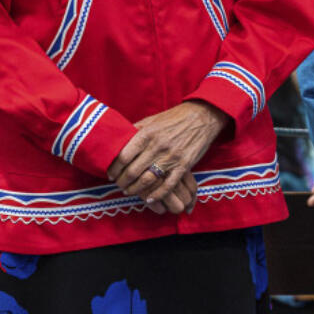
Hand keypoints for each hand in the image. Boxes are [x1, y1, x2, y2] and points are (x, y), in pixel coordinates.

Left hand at [107, 101, 226, 210]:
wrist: (203, 116)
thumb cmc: (174, 117)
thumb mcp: (152, 119)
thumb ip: (135, 130)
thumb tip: (118, 140)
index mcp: (147, 134)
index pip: (123, 156)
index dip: (114, 168)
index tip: (111, 174)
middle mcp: (158, 146)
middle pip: (133, 171)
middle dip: (122, 182)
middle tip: (119, 185)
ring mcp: (172, 157)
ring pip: (147, 180)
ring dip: (135, 189)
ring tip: (129, 191)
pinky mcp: (184, 165)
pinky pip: (168, 185)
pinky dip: (157, 194)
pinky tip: (149, 198)